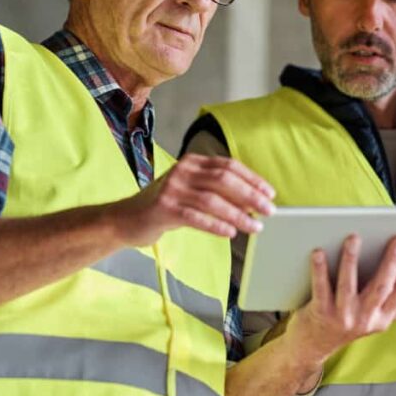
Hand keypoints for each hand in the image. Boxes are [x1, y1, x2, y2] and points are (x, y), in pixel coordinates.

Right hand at [113, 153, 274, 245]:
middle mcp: (183, 170)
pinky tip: (230, 233)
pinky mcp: (163, 208)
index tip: (270, 194)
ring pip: (212, 200)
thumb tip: (252, 203)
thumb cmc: (165, 206)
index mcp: (193, 162)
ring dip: (238, 214)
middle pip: (224, 180)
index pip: (229, 166)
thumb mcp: (191, 191)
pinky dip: (216, 225)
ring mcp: (172, 189)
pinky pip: (195, 217)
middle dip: (250, 196)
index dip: (252, 179)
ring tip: (254, 227)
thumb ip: (216, 192)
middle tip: (268, 211)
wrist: (125, 219)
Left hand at [285, 234, 395, 366]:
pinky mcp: (320, 313)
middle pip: (381, 287)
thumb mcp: (375, 322)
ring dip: (351, 260)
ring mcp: (342, 316)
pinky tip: (319, 252)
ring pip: (348, 285)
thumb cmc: (345, 325)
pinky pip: (320, 287)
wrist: (312, 347)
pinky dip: (319, 269)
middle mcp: (364, 319)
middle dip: (391, 261)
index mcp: (382, 318)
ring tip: (354, 237)